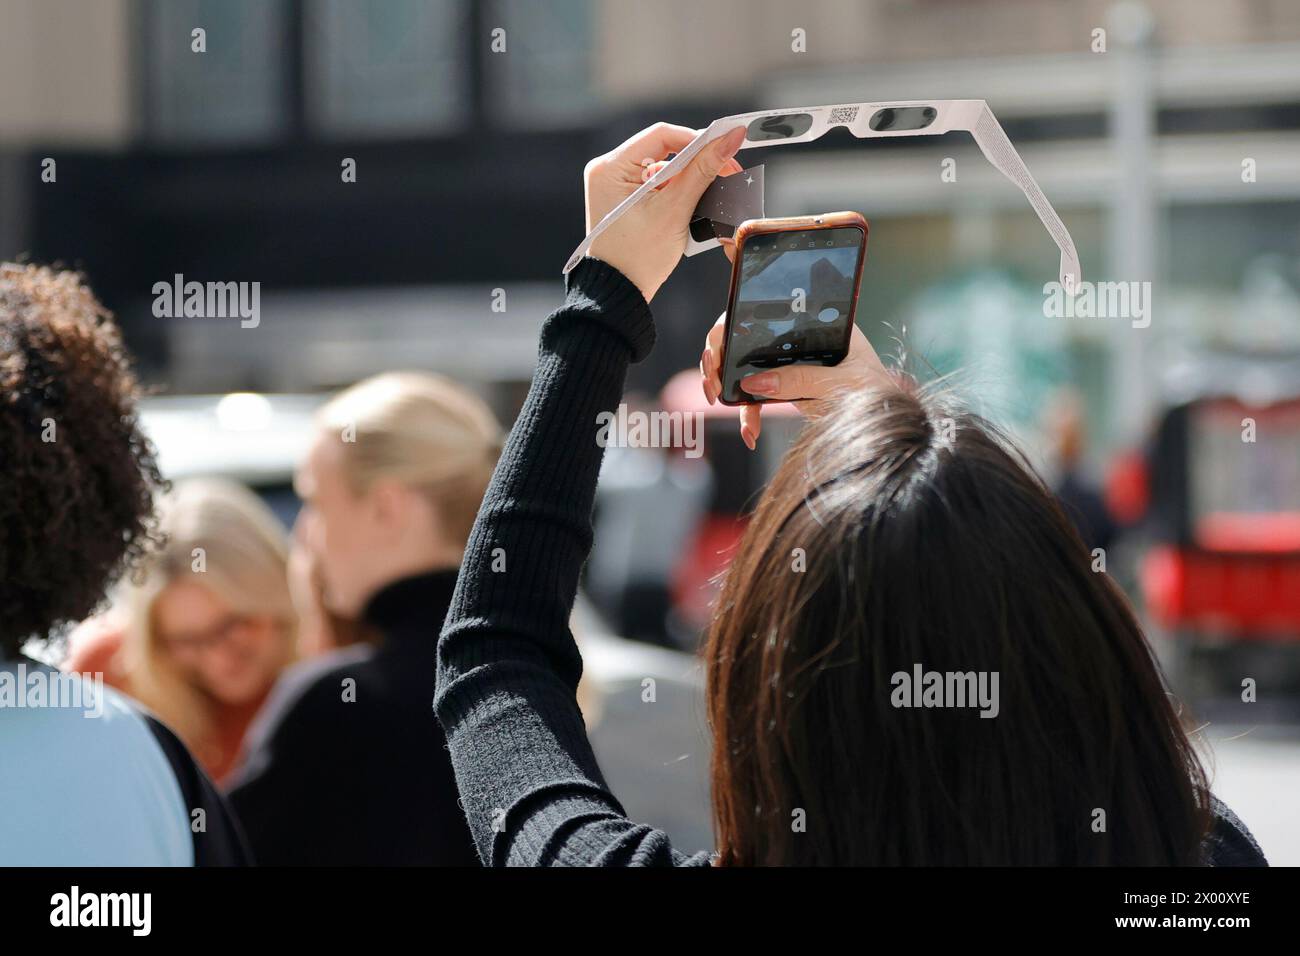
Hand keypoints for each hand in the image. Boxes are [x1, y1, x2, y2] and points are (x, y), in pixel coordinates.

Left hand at [584, 123, 746, 302]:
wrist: (619, 293)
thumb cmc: (638, 258)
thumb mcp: (674, 211)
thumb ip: (702, 171)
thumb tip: (730, 139)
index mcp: (610, 168)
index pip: (662, 136)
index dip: (698, 139)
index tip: (726, 147)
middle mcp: (608, 170)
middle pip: (664, 151)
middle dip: (696, 164)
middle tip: (725, 172)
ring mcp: (615, 185)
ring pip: (664, 169)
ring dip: (688, 181)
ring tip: (706, 197)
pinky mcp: (625, 200)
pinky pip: (658, 185)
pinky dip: (677, 193)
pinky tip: (689, 207)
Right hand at [700, 238, 887, 449]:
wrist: (881, 428)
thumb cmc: (874, 395)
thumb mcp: (841, 384)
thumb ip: (800, 381)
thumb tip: (754, 382)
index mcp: (817, 321)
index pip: (779, 293)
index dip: (752, 273)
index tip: (728, 245)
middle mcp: (796, 337)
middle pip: (745, 331)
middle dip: (719, 349)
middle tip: (714, 370)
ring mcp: (787, 363)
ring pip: (741, 364)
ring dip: (724, 381)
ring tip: (717, 397)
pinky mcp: (783, 390)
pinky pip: (755, 399)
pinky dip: (748, 415)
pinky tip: (750, 435)